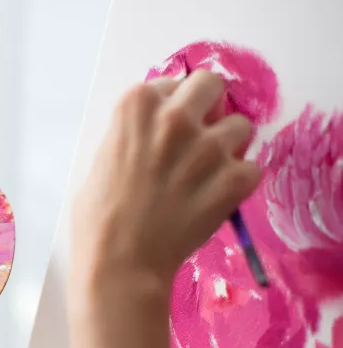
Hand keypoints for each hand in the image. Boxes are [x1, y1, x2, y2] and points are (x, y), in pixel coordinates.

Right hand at [71, 70, 261, 291]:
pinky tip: (214, 201)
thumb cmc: (97, 219)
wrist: (120, 263)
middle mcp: (175, 116)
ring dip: (228, 147)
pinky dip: (237, 184)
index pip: (171, 84)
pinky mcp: (234, 178)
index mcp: (135, 107)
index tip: (168, 129)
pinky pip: (251, 168)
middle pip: (212, 84)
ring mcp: (209, 147)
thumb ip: (132, 137)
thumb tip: (154, 137)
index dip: (171, 106)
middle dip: (209, 106)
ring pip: (241, 126)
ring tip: (208, 176)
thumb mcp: (101, 162)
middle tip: (200, 135)